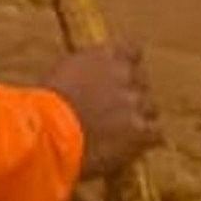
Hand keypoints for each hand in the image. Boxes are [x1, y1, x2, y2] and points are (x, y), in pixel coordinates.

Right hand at [43, 44, 161, 179]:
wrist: (49, 133)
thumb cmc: (45, 106)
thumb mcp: (62, 74)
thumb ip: (85, 71)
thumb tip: (90, 79)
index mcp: (104, 55)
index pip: (132, 50)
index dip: (127, 66)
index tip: (121, 78)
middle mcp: (124, 74)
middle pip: (142, 81)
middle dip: (132, 95)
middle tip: (115, 113)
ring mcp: (135, 102)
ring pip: (150, 109)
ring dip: (139, 119)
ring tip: (119, 135)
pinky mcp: (141, 131)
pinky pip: (156, 135)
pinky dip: (145, 142)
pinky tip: (129, 149)